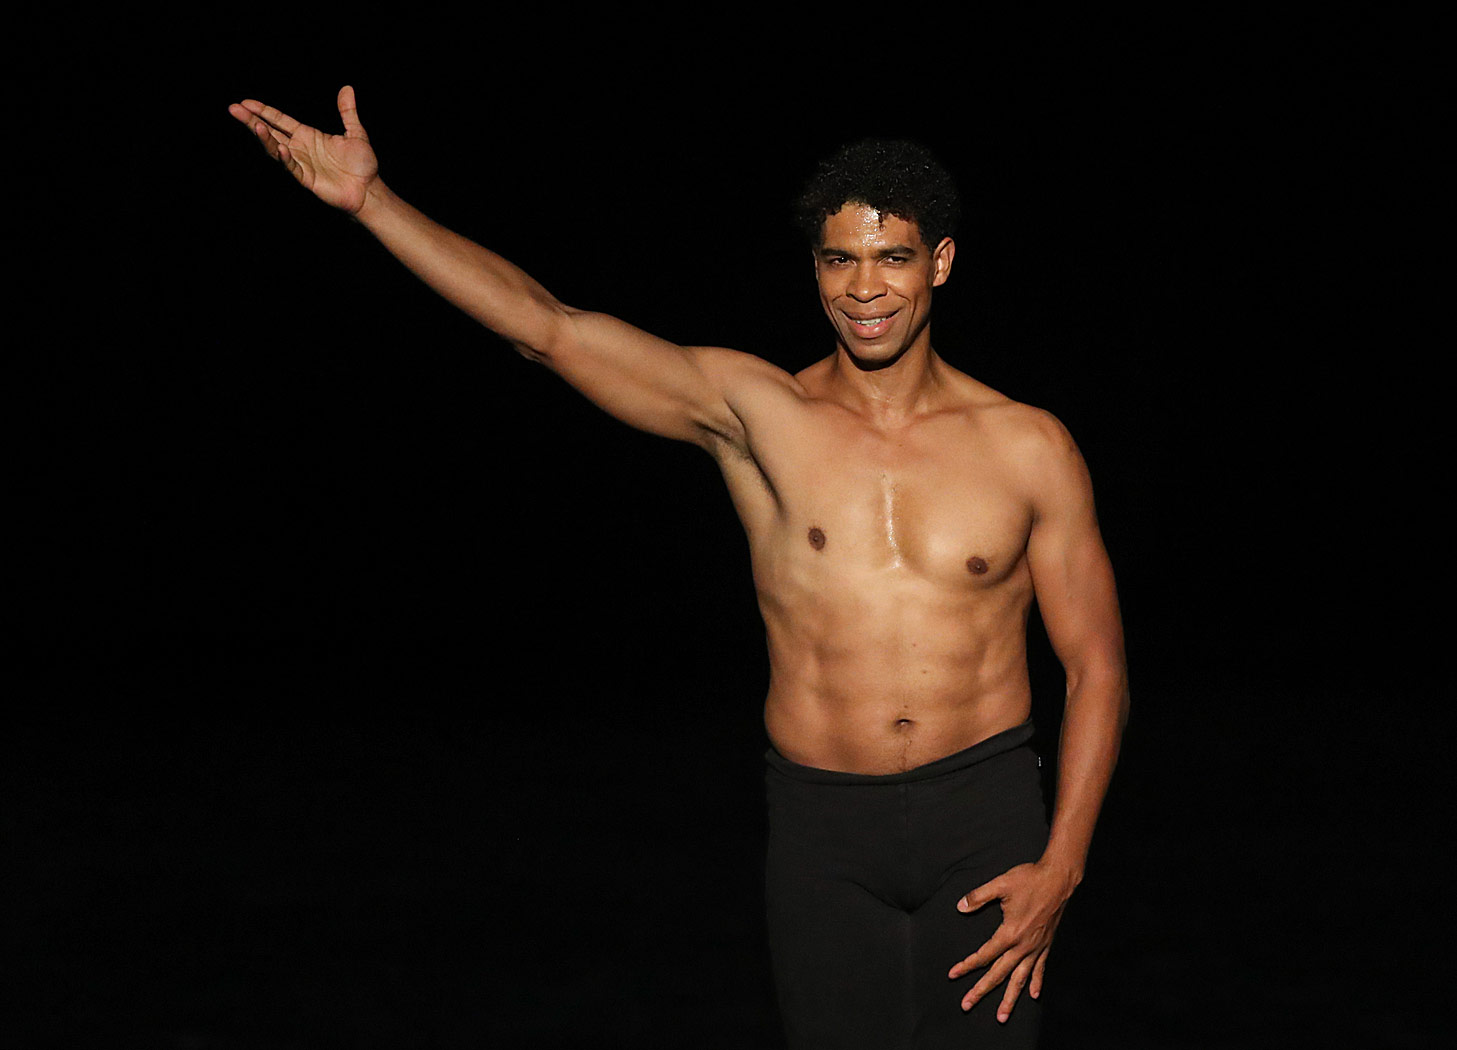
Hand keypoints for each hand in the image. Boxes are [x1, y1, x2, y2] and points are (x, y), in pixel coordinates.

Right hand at [228, 86, 378, 213]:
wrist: (369, 190)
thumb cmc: (362, 165)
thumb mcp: (355, 133)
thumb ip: (347, 112)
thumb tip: (347, 89)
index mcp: (307, 135)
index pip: (279, 120)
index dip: (263, 111)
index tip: (246, 102)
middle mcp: (300, 148)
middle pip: (270, 132)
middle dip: (252, 120)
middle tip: (234, 109)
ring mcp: (301, 163)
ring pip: (276, 149)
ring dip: (264, 138)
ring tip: (253, 125)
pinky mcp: (307, 179)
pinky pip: (292, 167)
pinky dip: (285, 158)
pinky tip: (280, 148)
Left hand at [947, 860, 1077, 1021]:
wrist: (1059, 878)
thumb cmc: (1030, 879)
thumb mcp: (1000, 884)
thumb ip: (978, 896)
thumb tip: (960, 907)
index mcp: (1010, 932)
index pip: (984, 955)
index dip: (967, 965)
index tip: (953, 974)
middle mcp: (1023, 945)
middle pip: (999, 973)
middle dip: (981, 990)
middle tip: (967, 1004)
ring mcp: (1036, 947)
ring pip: (1020, 979)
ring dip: (1010, 999)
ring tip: (1002, 1015)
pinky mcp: (1046, 945)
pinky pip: (1040, 969)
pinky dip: (1036, 983)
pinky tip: (1033, 995)